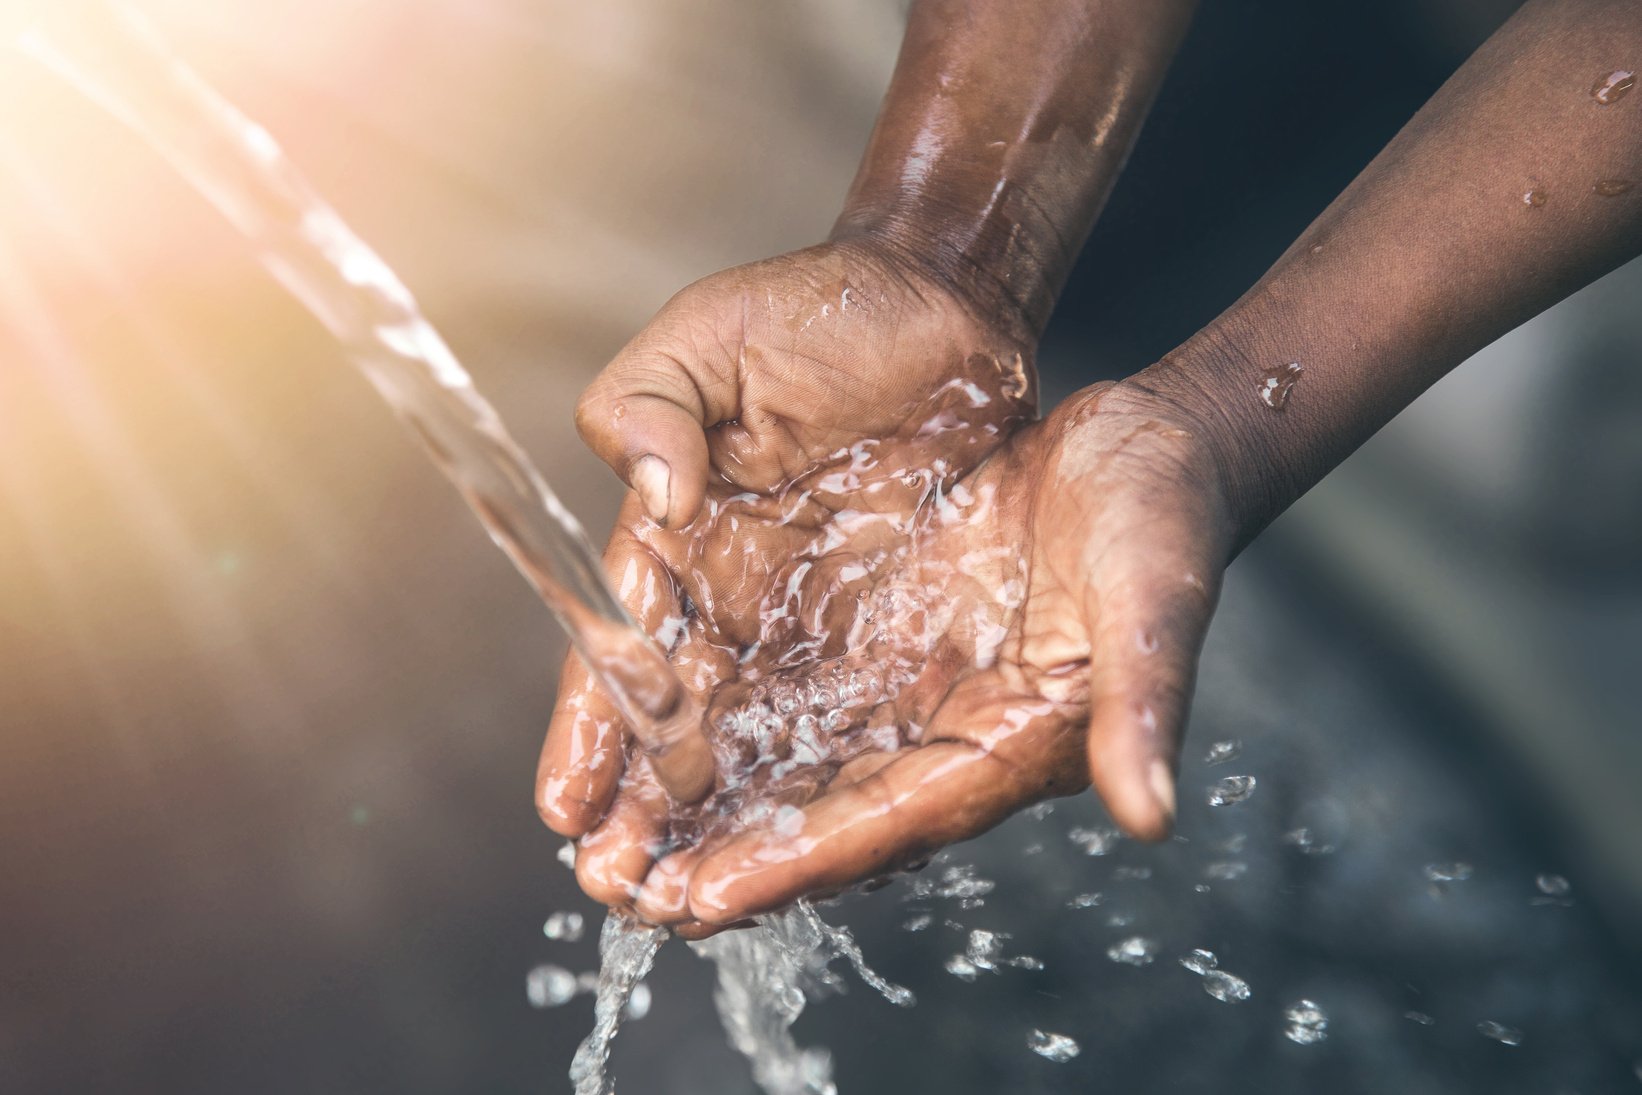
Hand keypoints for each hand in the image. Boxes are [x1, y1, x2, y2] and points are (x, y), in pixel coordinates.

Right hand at [535, 238, 1036, 879]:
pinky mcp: (894, 640)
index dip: (592, 734)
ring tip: (694, 907)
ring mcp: (816, 630)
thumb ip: (648, 402)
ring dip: (726, 829)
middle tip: (625, 897)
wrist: (943, 305)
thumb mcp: (709, 335)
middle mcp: (738, 605)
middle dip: (648, 817)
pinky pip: (855, 728)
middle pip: (682, 731)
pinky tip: (799, 856)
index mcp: (678, 544)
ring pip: (762, 751)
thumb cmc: (818, 312)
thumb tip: (655, 496)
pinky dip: (822, 792)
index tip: (568, 811)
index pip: (620, 654)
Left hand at [574, 377, 1234, 928]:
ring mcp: (906, 686)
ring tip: (602, 840)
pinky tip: (648, 733)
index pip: (890, 821)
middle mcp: (944, 731)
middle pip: (817, 815)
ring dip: (697, 799)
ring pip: (783, 760)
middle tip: (620, 891)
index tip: (709, 897)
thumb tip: (1152, 815)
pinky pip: (782, 687)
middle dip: (719, 855)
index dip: (800, 862)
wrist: (1141, 444)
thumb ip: (1145, 701)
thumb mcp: (1155, 596)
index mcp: (1012, 741)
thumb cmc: (1162, 515)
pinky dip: (716, 715)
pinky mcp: (877, 637)